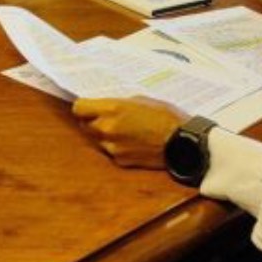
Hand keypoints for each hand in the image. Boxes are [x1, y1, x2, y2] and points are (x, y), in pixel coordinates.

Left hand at [72, 97, 187, 168]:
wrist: (182, 143)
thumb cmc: (165, 116)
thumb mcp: (141, 100)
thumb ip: (119, 104)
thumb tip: (106, 107)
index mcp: (112, 109)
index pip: (79, 108)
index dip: (83, 107)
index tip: (89, 106)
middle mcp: (107, 129)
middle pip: (84, 124)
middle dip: (93, 120)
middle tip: (108, 117)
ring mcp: (112, 147)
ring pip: (96, 139)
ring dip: (104, 134)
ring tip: (125, 130)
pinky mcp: (120, 161)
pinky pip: (110, 151)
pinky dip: (116, 146)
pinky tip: (133, 142)